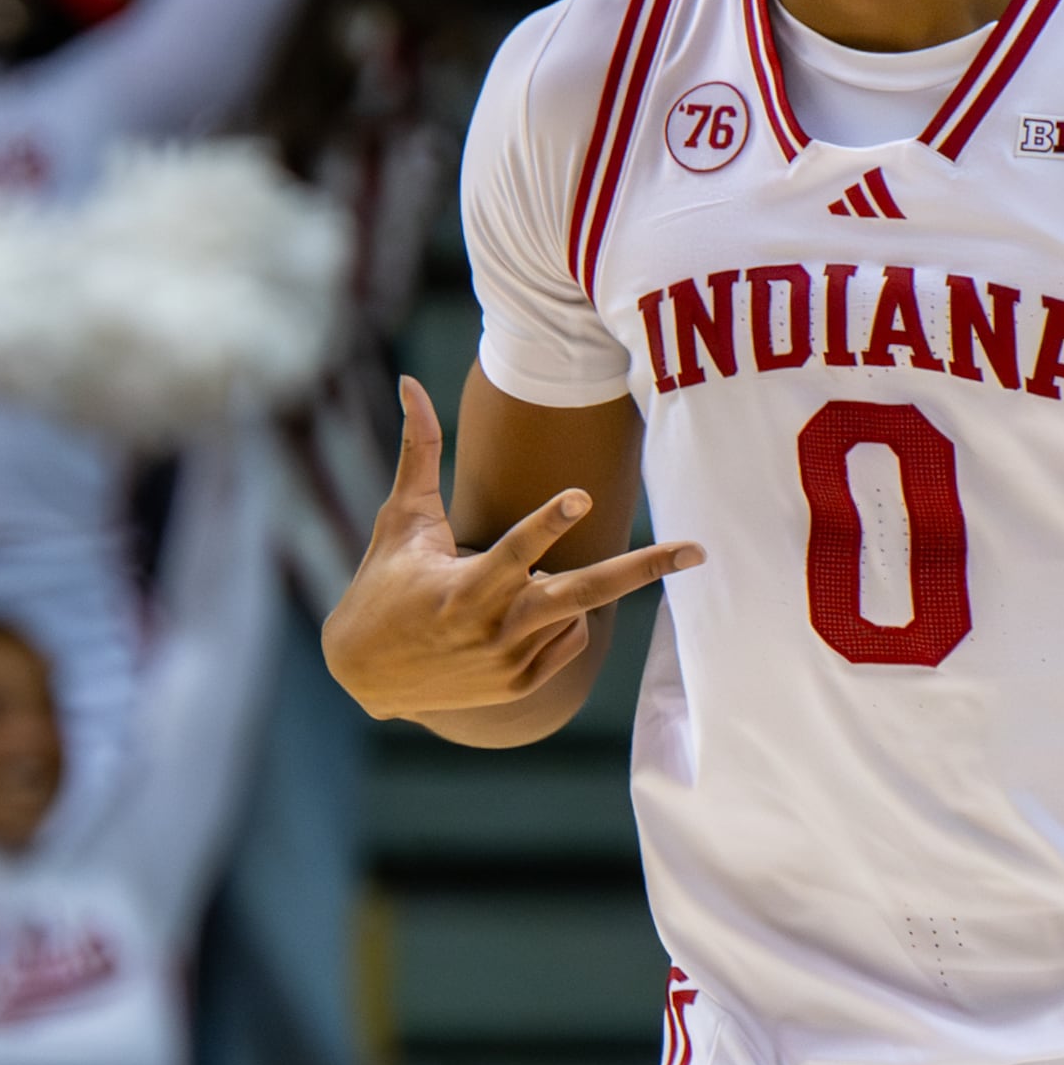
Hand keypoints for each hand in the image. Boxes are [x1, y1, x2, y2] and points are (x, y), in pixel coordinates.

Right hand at [320, 376, 700, 722]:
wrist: (365, 676)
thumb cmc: (384, 583)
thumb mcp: (400, 520)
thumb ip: (419, 451)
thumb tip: (409, 380)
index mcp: (463, 587)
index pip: (515, 550)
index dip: (548, 523)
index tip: (581, 495)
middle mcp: (494, 628)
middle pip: (582, 594)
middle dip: (643, 570)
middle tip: (698, 550)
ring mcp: (512, 662)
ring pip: (578, 612)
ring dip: (559, 588)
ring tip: (506, 589)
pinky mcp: (521, 684)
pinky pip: (572, 640)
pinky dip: (559, 620)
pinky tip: (513, 615)